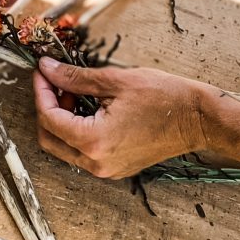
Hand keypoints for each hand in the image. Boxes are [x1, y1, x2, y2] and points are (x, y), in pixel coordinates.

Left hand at [32, 57, 214, 178]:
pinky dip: (77, 131)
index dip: (41, 91)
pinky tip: (88, 108)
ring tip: (74, 92)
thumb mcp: (115, 81)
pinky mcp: (116, 167)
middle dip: (47, 107)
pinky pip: (83, 153)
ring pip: (64, 148)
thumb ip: (75, 77)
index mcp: (94, 141)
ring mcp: (107, 169)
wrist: (198, 118)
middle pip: (50, 139)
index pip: (49, 118)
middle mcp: (97, 163)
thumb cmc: (164, 97)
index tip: (42, 72)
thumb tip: (47, 69)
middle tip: (54, 81)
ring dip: (61, 120)